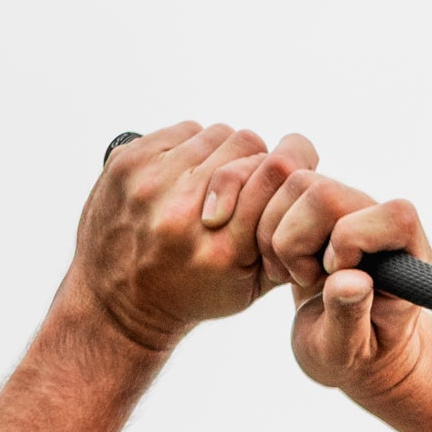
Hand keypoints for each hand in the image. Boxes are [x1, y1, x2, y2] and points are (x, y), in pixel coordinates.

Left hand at [69, 122, 318, 351]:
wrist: (119, 301)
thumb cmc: (194, 294)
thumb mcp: (249, 287)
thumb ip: (284, 243)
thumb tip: (311, 188)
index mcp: (222, 248)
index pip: (275, 172)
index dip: (292, 165)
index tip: (294, 173)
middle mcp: (184, 213)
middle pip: (246, 144)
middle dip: (256, 161)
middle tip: (251, 183)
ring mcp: (151, 184)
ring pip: (215, 133)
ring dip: (224, 154)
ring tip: (218, 183)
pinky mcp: (127, 162)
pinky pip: (182, 130)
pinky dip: (193, 148)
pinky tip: (188, 177)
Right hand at [257, 170, 431, 405]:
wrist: (345, 343)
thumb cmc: (355, 355)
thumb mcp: (347, 352)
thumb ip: (350, 318)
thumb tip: (352, 279)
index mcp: (408, 260)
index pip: (397, 217)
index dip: (353, 240)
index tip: (334, 276)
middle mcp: (381, 221)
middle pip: (329, 193)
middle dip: (300, 240)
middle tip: (307, 281)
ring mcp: (349, 207)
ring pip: (297, 184)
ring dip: (280, 236)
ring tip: (297, 276)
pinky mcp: (319, 203)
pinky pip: (279, 188)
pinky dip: (267, 228)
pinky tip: (286, 264)